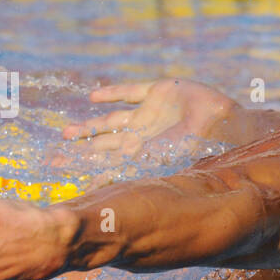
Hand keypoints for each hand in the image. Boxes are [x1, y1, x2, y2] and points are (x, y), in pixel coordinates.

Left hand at [60, 78, 238, 155]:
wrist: (224, 123)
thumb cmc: (193, 146)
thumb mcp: (155, 160)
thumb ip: (125, 169)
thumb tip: (92, 187)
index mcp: (141, 153)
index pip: (106, 161)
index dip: (82, 165)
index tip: (58, 169)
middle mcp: (142, 136)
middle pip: (104, 144)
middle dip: (81, 151)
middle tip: (54, 158)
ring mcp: (149, 114)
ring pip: (113, 121)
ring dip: (91, 127)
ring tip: (67, 133)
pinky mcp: (160, 92)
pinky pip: (132, 92)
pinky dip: (114, 93)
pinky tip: (94, 96)